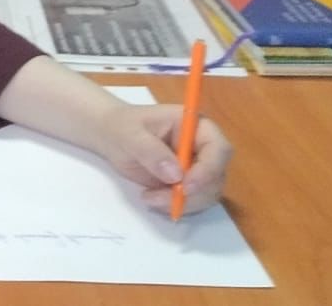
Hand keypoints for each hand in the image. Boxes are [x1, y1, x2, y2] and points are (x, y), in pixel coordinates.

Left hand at [89, 102, 232, 214]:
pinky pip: (194, 202)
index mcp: (195, 126)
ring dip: (183, 203)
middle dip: (193, 193)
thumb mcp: (130, 134)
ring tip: (150, 197)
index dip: (209, 170)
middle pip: (217, 177)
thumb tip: (176, 175)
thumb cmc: (122, 126)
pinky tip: (152, 199)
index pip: (219, 149)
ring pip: (207, 194)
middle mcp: (203, 147)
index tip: (186, 186)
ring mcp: (198, 167)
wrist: (111, 136)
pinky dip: (176, 206)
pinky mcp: (189, 185)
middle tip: (160, 198)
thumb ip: (151, 151)